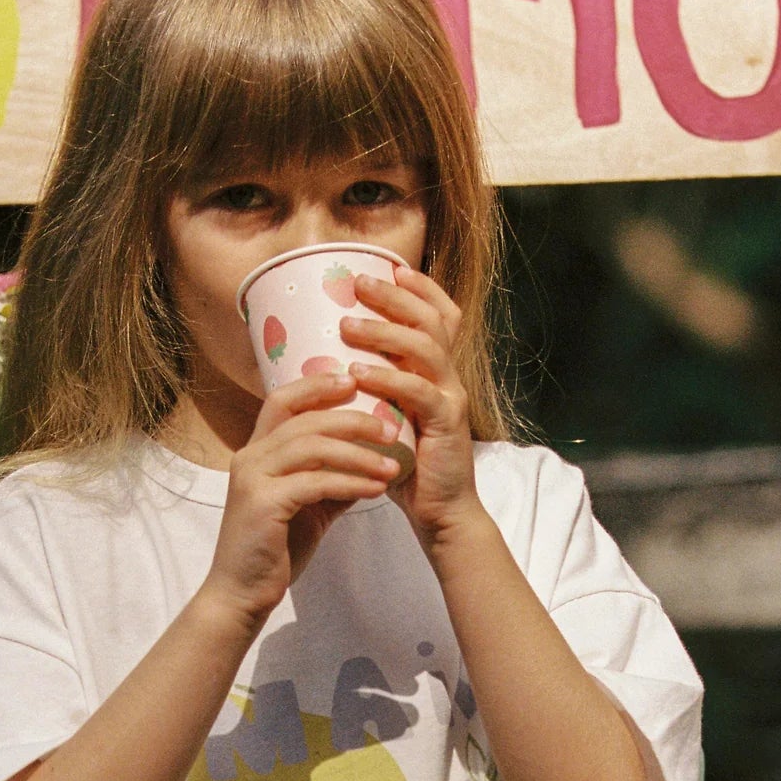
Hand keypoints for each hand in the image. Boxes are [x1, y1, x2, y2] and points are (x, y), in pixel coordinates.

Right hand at [201, 370, 398, 633]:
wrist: (242, 594)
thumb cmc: (274, 550)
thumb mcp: (307, 507)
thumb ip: (331, 480)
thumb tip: (371, 462)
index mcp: (256, 452)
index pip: (282, 400)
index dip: (317, 384)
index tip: (355, 381)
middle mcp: (249, 458)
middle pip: (305, 419)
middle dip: (352, 419)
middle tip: (390, 428)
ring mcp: (253, 479)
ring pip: (312, 446)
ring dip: (358, 453)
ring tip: (392, 464)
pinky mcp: (264, 505)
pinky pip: (316, 482)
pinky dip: (351, 482)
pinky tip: (377, 489)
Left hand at [341, 266, 478, 547]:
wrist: (440, 512)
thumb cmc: (408, 466)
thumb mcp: (389, 417)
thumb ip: (373, 389)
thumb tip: (328, 363)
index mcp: (439, 371)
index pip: (441, 315)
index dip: (420, 288)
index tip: (388, 268)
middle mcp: (450, 377)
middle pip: (433, 320)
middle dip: (396, 297)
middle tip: (359, 284)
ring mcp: (452, 398)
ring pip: (426, 348)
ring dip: (385, 333)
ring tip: (348, 326)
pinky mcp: (447, 425)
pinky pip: (420, 392)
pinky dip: (389, 379)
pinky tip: (360, 373)